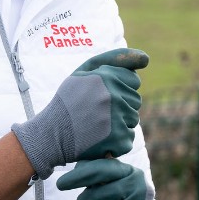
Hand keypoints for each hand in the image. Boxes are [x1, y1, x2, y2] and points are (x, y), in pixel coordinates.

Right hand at [11, 48, 147, 178]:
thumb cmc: (69, 100)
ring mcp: (117, 118)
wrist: (51, 134)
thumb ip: (115, 59)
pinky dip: (117, 140)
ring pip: (133, 118)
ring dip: (119, 122)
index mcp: (106, 77)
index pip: (134, 80)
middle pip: (135, 99)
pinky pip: (129, 137)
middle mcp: (113, 96)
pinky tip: (99, 138)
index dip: (117, 87)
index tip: (100, 95)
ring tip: (96, 124)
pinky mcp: (118, 139)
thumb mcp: (85, 71)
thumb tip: (146, 58)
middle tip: (96, 111)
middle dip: (120, 104)